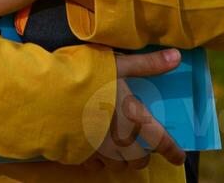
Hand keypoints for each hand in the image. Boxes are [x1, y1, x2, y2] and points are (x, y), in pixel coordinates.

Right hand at [83, 50, 186, 169]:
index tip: (178, 158)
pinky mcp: (78, 154)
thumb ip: (147, 64)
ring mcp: (97, 150)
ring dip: (121, 160)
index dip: (173, 152)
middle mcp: (118, 139)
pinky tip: (93, 148)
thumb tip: (177, 57)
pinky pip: (94, 165)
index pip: (160, 141)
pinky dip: (99, 160)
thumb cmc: (84, 75)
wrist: (45, 92)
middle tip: (140, 151)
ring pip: (117, 166)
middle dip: (142, 158)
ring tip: (117, 149)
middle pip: (138, 160)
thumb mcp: (117, 64)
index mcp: (132, 118)